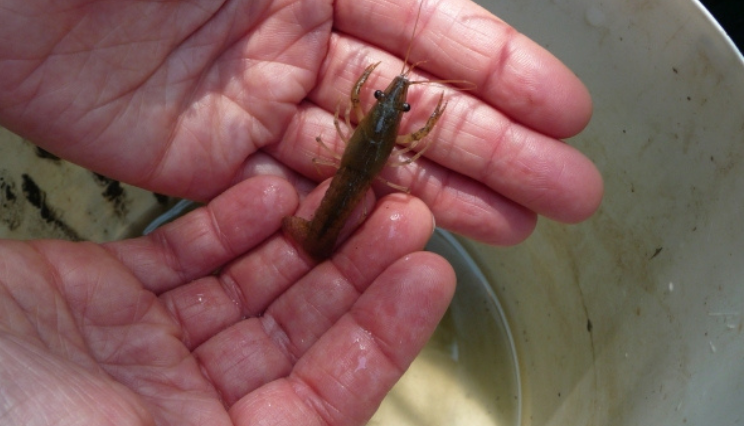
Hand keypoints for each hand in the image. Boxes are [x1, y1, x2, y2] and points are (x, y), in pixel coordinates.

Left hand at [0, 0, 601, 244]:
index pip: (428, 30)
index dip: (500, 72)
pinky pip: (292, 198)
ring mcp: (251, 108)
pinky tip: (406, 239)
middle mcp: (290, 43)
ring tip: (516, 223)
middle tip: (568, 186)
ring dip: (442, 194)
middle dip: (495, 146)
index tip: (564, 108)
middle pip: (412, 105)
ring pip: (364, 161)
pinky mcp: (204, 165)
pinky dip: (350, 219)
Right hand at [0, 176, 455, 425]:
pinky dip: (230, 224)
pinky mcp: (106, 293)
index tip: (425, 277)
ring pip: (252, 288)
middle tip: (405, 215)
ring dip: (304, 242)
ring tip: (354, 190)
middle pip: (297, 335)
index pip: (324, 397)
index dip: (381, 337)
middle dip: (354, 275)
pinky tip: (269, 193)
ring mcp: (147, 346)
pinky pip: (187, 254)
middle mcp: (185, 404)